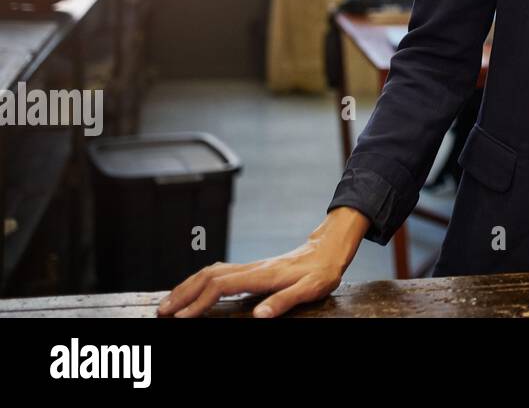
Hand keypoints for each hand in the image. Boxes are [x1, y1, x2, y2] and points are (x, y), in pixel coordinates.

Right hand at [156, 209, 365, 317]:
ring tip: (168, 303)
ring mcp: (250, 266)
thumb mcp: (310, 289)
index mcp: (263, 275)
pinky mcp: (251, 268)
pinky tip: (192, 291)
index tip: (182, 318)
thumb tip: (259, 316)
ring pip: (210, 272)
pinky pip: (218, 273)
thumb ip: (284, 301)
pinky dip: (199, 281)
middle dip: (183, 293)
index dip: (199, 302)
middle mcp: (252, 268)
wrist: (328, 248)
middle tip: (162, 311)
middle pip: (208, 277)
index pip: (222, 286)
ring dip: (187, 286)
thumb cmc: (322, 271)